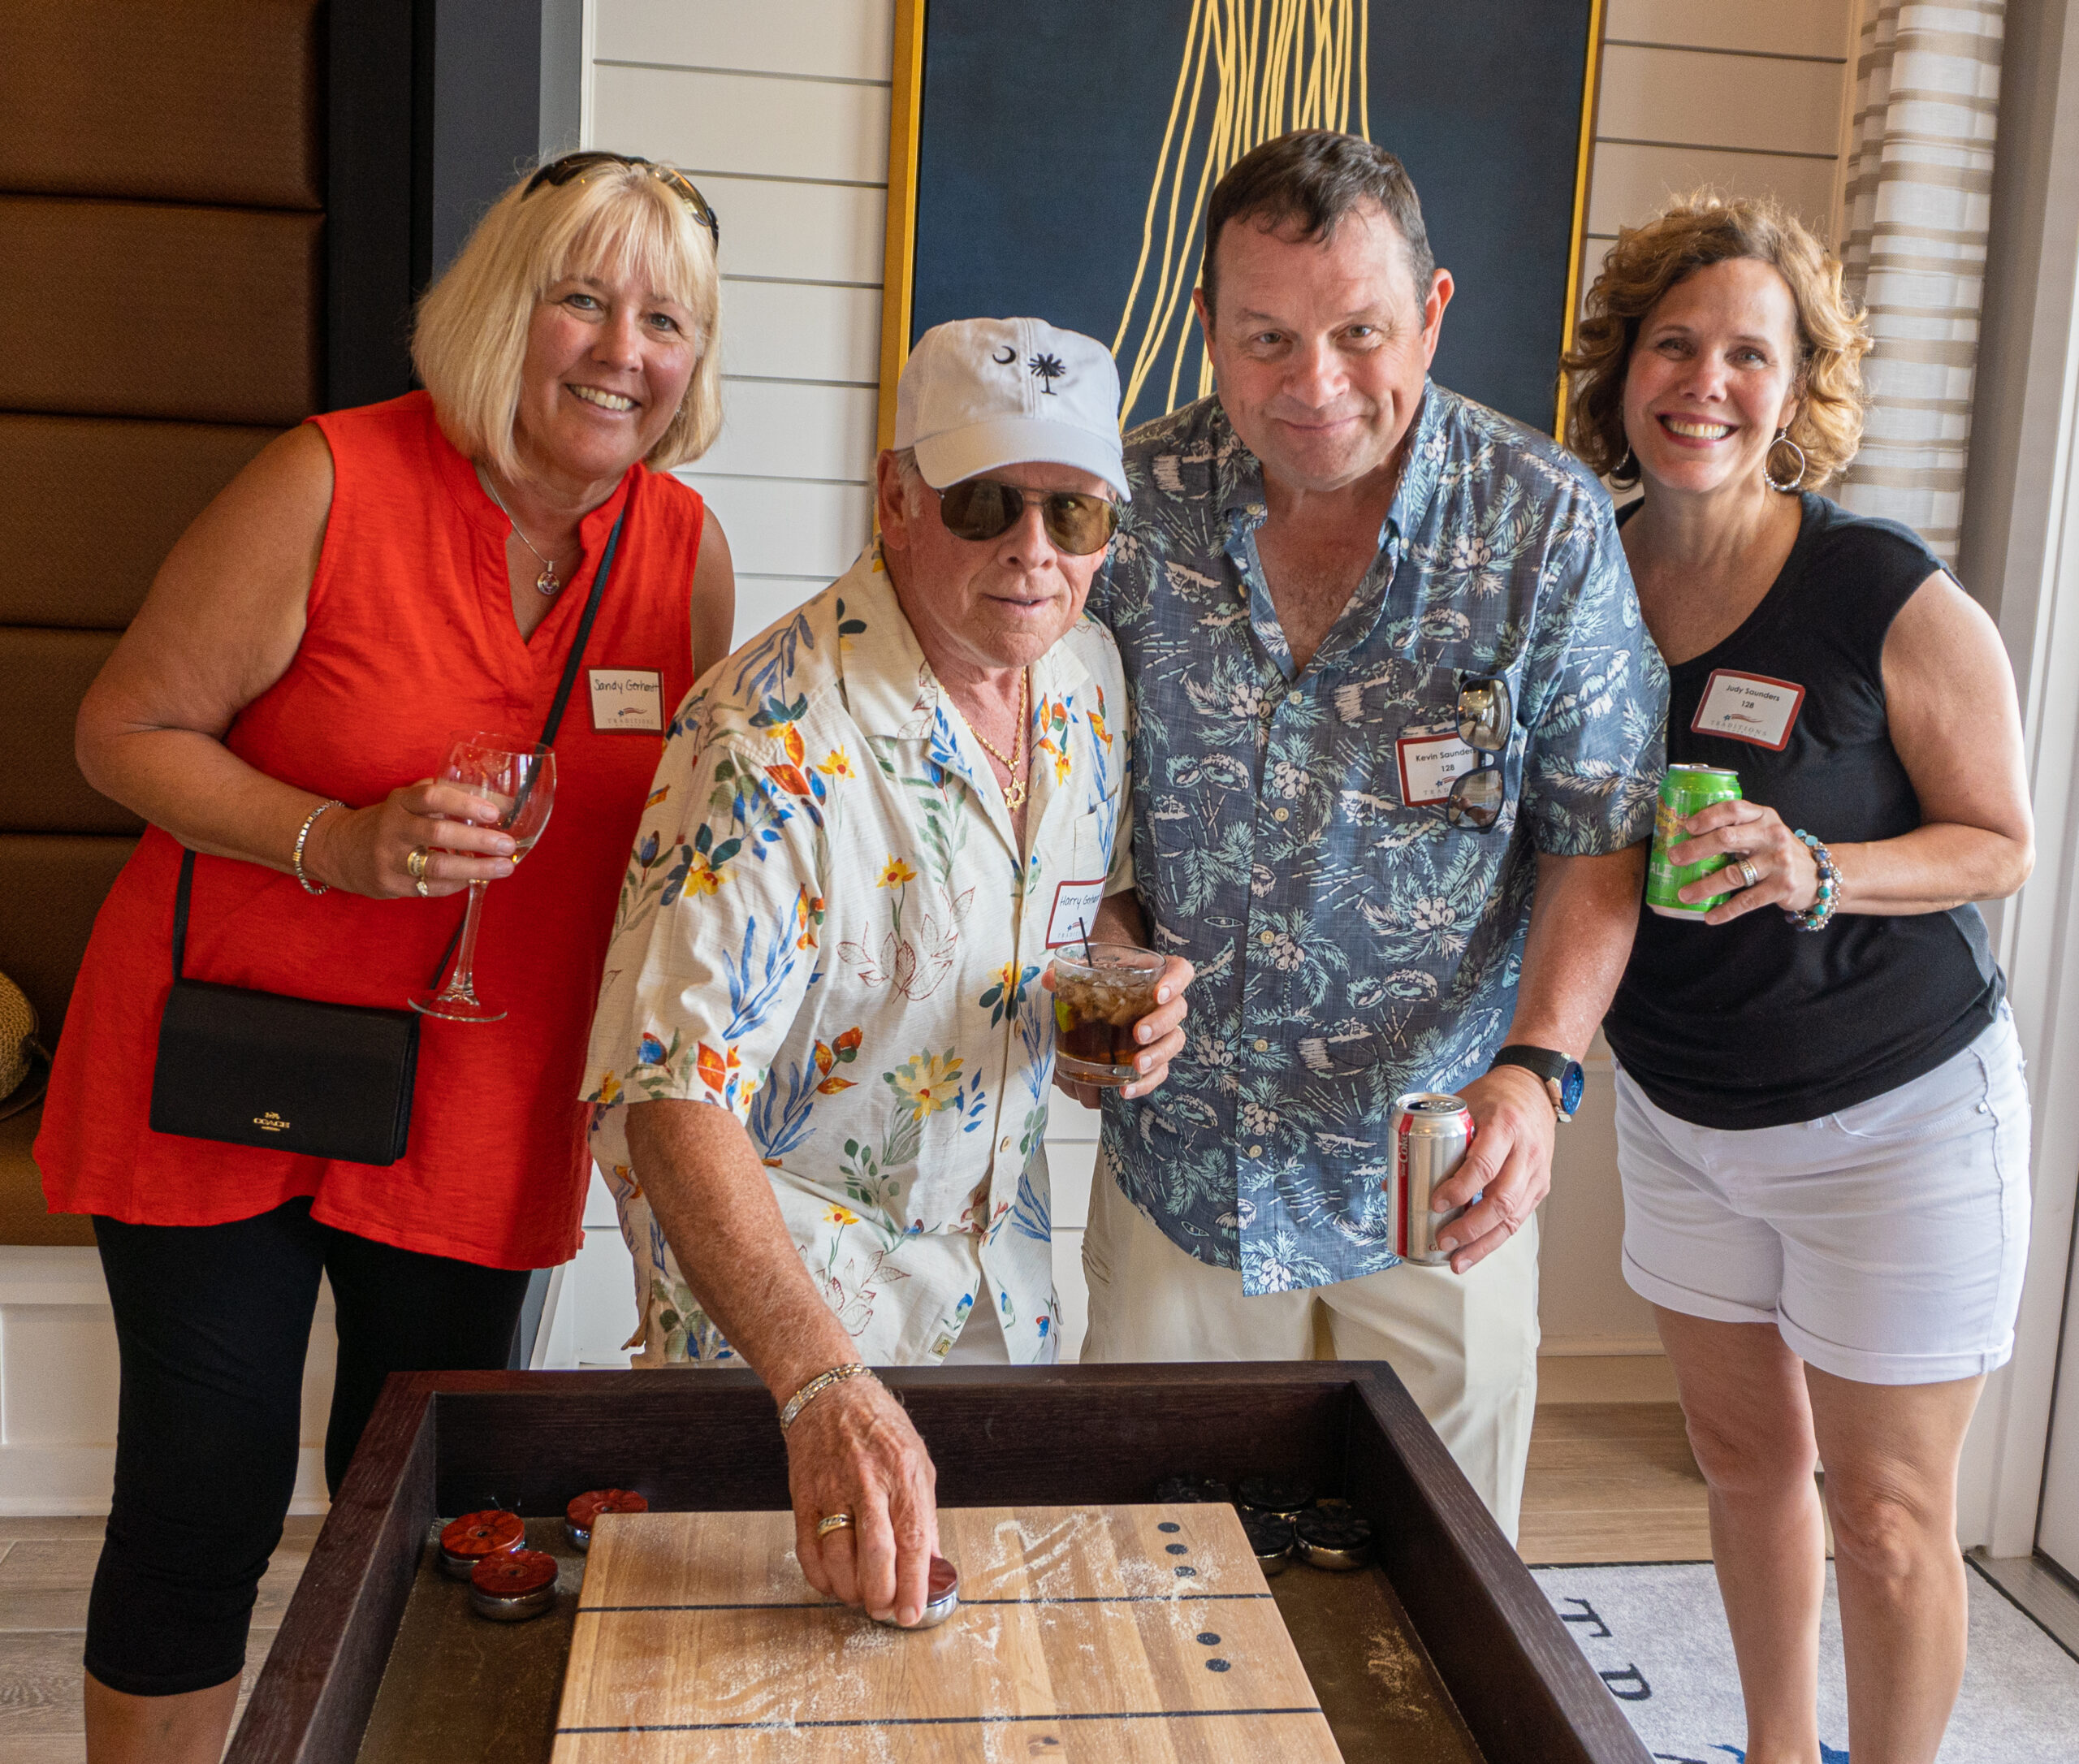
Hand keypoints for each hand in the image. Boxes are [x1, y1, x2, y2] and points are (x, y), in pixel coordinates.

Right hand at [302, 779, 516, 898]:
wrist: (339, 849)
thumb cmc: (392, 820)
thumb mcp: (411, 800)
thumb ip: (451, 797)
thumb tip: (506, 803)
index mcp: (400, 801)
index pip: (432, 796)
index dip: (465, 803)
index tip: (494, 812)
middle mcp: (393, 828)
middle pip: (438, 833)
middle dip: (478, 839)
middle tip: (507, 844)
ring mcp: (389, 859)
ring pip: (437, 866)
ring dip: (476, 868)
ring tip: (504, 868)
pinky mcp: (390, 885)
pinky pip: (431, 887)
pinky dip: (458, 883)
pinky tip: (475, 879)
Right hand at [785, 1375, 939, 1624]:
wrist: (828, 1392)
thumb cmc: (877, 1424)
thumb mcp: (917, 1460)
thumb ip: (924, 1513)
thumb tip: (931, 1563)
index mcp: (903, 1473)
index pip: (913, 1540)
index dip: (914, 1584)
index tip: (912, 1613)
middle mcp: (867, 1483)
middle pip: (876, 1555)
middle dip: (882, 1596)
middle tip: (885, 1610)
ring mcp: (831, 1490)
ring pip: (838, 1560)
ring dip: (851, 1591)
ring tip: (862, 1597)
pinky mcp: (803, 1497)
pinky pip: (807, 1551)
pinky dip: (820, 1578)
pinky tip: (833, 1582)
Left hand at [1046, 954, 1194, 1105]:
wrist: (1101, 996)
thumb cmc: (1103, 979)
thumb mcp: (1086, 970)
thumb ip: (1070, 971)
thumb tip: (1049, 978)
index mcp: (1156, 973)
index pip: (1180, 971)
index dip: (1175, 982)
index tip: (1158, 994)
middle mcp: (1165, 1002)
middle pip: (1178, 1011)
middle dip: (1160, 1024)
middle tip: (1138, 1034)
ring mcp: (1163, 1029)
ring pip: (1174, 1042)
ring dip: (1157, 1056)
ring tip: (1136, 1065)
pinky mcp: (1155, 1054)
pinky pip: (1159, 1071)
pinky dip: (1145, 1083)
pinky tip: (1126, 1089)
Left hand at [1422, 1064, 1552, 1271]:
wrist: (1533, 1090)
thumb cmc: (1493, 1098)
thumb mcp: (1462, 1106)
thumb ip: (1432, 1137)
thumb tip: (1392, 1182)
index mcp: (1504, 1125)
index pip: (1484, 1164)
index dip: (1459, 1189)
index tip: (1435, 1203)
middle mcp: (1525, 1151)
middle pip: (1500, 1199)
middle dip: (1469, 1227)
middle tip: (1442, 1240)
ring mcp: (1536, 1171)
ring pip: (1512, 1217)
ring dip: (1483, 1243)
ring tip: (1457, 1260)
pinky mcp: (1540, 1186)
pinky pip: (1519, 1219)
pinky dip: (1495, 1238)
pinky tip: (1476, 1251)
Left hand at [1667, 799, 1819, 922]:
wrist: (1819, 874)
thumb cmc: (1776, 850)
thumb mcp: (1762, 830)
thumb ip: (1735, 828)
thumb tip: (1685, 837)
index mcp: (1763, 817)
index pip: (1734, 809)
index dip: (1708, 816)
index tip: (1687, 826)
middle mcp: (1771, 836)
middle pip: (1727, 838)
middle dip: (1696, 849)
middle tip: (1674, 858)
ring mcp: (1778, 862)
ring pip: (1734, 874)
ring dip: (1705, 886)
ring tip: (1684, 894)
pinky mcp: (1782, 888)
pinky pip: (1747, 900)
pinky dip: (1726, 910)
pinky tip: (1709, 916)